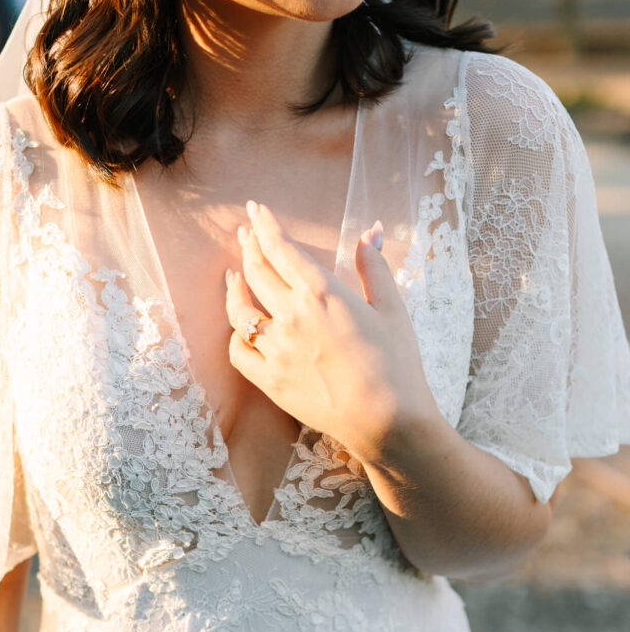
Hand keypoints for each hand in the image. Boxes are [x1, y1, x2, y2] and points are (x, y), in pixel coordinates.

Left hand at [224, 200, 437, 464]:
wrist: (388, 421)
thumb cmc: (397, 364)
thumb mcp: (392, 309)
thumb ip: (374, 268)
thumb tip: (371, 233)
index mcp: (321, 292)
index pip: (281, 249)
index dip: (265, 225)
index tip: (255, 210)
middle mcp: (291, 316)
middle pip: (256, 272)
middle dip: (249, 247)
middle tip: (245, 233)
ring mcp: (276, 350)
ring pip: (240, 310)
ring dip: (234, 286)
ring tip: (234, 274)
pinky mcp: (271, 380)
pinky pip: (239, 352)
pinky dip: (235, 334)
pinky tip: (239, 325)